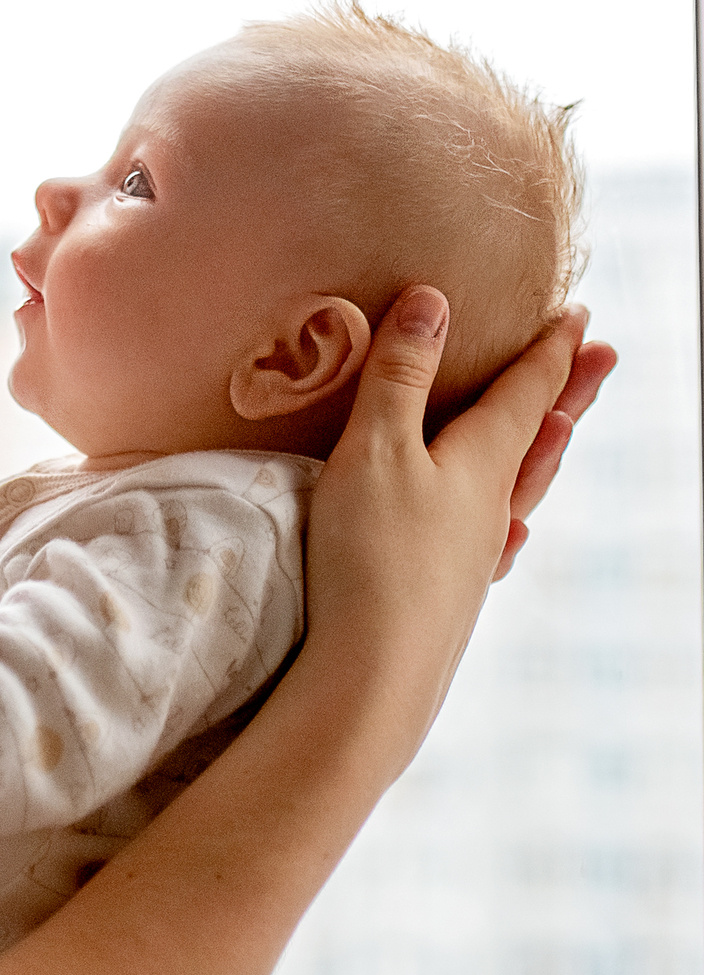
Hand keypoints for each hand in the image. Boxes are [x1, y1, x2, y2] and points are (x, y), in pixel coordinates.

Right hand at [304, 288, 594, 754]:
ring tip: (562, 426)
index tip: (578, 316)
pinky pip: (498, 539)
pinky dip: (511, 517)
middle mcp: (494, 504)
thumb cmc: (372, 555)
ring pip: (524, 486)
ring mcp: (478, 552)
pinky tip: (513, 530)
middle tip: (602, 357)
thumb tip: (433, 300)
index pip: (526, 392)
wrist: (374, 673)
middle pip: (538, 435)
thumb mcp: (376, 448)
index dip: (549, 350)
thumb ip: (401, 375)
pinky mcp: (452, 591)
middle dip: (565, 392)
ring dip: (545, 448)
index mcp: (483, 461)